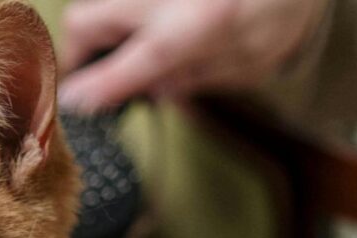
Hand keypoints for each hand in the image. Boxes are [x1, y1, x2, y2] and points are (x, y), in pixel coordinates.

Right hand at [59, 0, 329, 111]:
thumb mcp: (251, 60)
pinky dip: (118, 11)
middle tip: (93, 70)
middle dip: (79, 51)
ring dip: (97, 27)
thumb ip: (196, 79)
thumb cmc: (284, 6)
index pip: (119, 70)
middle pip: (84, 22)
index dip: (88, 93)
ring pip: (93, 2)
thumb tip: (155, 93)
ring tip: (121, 44)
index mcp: (188, 30)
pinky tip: (140, 23)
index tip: (73, 107)